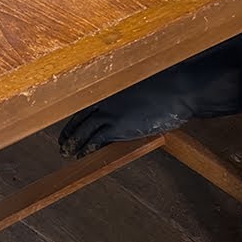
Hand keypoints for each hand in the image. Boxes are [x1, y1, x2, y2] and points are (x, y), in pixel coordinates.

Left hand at [58, 37, 241, 157]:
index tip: (69, 128)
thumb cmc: (168, 86)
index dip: (75, 120)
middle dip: (69, 134)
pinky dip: (87, 149)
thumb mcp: (143, 85)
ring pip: (83, 132)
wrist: (179, 89)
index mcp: (110, 87)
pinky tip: (83, 155)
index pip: (84, 106)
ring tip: (67, 153)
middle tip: (62, 144)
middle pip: (79, 119)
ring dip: (74, 144)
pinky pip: (96, 140)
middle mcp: (105, 99)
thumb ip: (129, 95)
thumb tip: (129, 104)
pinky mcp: (117, 126)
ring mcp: (110, 113)